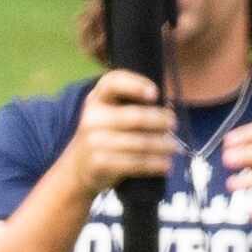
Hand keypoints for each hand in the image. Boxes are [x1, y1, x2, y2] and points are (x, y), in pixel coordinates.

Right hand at [66, 70, 177, 195]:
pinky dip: (154, 164)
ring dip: (162, 145)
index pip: (114, 83)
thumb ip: (129, 105)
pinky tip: (166, 165)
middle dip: (160, 120)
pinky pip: (135, 163)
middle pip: (136, 117)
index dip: (136, 85)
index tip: (155, 94)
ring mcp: (95, 143)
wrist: (77, 168)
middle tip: (173, 123)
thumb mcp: (106, 113)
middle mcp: (93, 119)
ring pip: (140, 143)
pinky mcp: (100, 164)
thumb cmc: (103, 135)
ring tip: (174, 147)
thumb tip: (168, 111)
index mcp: (96, 99)